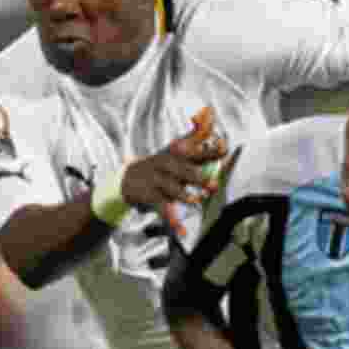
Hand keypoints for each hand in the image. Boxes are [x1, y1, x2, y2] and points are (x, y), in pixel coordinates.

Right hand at [121, 106, 229, 235]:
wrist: (125, 179)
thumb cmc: (157, 166)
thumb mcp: (172, 152)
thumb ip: (191, 138)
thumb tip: (206, 118)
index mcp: (173, 154)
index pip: (193, 150)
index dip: (208, 150)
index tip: (224, 148)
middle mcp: (165, 165)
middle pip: (182, 170)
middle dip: (198, 176)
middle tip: (213, 184)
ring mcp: (156, 181)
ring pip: (171, 188)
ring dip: (184, 195)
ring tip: (196, 201)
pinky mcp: (150, 196)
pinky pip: (163, 209)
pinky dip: (173, 222)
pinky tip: (182, 231)